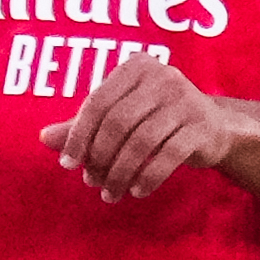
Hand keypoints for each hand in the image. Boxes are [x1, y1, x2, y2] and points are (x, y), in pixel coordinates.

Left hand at [48, 46, 236, 202]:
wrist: (215, 128)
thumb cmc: (157, 119)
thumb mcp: (120, 117)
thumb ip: (84, 126)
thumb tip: (44, 139)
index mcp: (136, 67)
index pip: (98, 102)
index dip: (79, 135)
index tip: (68, 164)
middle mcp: (162, 76)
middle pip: (118, 122)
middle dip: (100, 158)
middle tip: (92, 182)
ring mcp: (185, 100)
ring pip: (141, 142)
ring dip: (120, 173)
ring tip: (110, 193)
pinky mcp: (202, 127)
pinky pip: (167, 156)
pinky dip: (148, 177)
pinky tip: (137, 190)